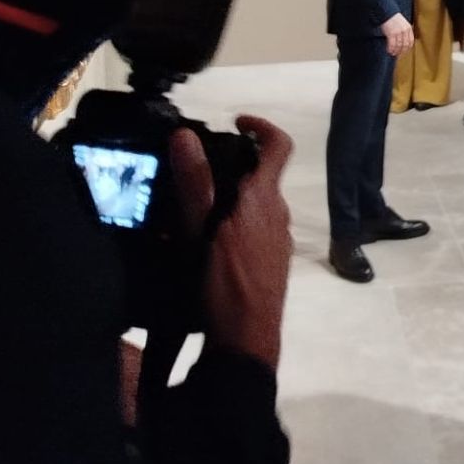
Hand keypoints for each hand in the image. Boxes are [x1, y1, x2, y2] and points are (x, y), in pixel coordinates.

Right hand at [167, 115, 293, 371]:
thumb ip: (194, 184)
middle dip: (231, 168)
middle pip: (261, 176)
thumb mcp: (201, 232)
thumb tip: (185, 136)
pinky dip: (234, 223)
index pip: (278, 146)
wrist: (247, 341)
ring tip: (191, 207)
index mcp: (264, 199)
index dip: (261, 126)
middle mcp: (277, 214)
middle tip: (194, 171)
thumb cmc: (225, 284)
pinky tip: (205, 241)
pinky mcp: (272, 262)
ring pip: (255, 205)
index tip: (236, 121)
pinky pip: (255, 229)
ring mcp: (278, 240)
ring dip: (230, 199)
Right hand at [382, 13, 414, 56]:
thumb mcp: (402, 23)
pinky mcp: (391, 33)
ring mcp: (398, 32)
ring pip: (398, 46)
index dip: (407, 48)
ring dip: (395, 51)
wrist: (386, 12)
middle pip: (405, 45)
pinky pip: (392, 44)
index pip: (411, 41)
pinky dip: (390, 49)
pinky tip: (389, 50)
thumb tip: (403, 42)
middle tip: (397, 54)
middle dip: (401, 51)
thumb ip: (405, 31)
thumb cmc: (393, 18)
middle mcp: (405, 31)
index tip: (404, 51)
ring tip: (392, 53)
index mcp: (408, 28)